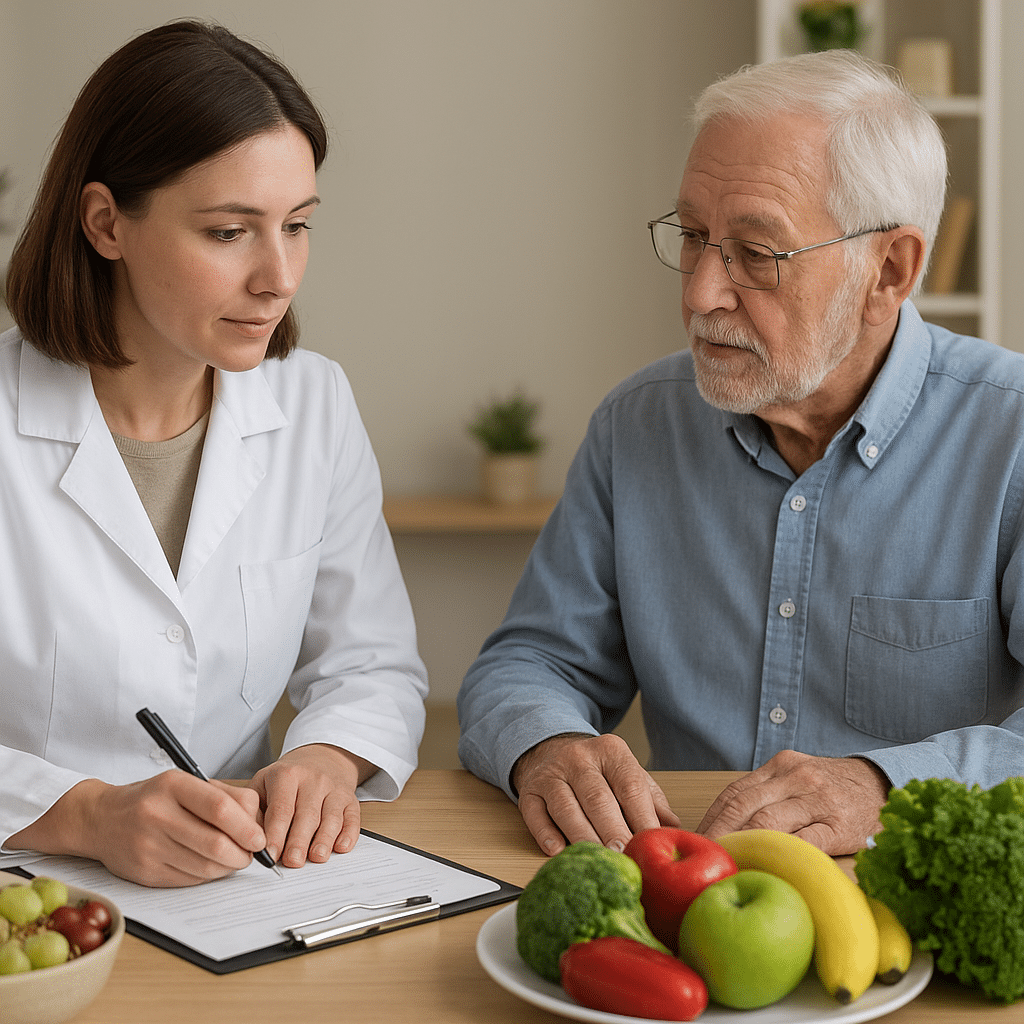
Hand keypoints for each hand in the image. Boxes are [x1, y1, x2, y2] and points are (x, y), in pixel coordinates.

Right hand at [9, 772, 267, 886]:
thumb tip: (259, 822)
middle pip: (215, 844)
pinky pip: (189, 880)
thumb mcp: (187, 783)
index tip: (260, 839)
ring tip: (234, 859)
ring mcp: (148, 845)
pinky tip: (211, 865)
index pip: (219, 809)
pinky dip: (208, 876)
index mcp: (173, 785)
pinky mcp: (144, 872)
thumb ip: (227, 796)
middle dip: (243, 854)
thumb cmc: (156, 798)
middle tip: (251, 853)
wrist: (102, 819)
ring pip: (205, 867)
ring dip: (228, 867)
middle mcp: (157, 814)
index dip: (246, 827)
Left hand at [248, 743, 374, 868]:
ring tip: (317, 857)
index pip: (281, 808)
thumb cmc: (286, 779)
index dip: (276, 833)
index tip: (270, 854)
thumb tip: (250, 842)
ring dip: (325, 839)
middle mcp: (314, 779)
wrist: (319, 758)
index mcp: (287, 775)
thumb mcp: (263, 784)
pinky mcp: (350, 799)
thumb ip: (254, 810)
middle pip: (307, 814)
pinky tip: (341, 847)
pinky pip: (353, 817)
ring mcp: (334, 788)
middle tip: (292, 862)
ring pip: (331, 817)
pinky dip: (349, 834)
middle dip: (299, 840)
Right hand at [512, 734, 678, 856]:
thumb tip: (676, 830)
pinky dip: (547, 835)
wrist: (551, 749)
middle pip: (598, 799)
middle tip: (625, 859)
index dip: (641, 818)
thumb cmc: (599, 771)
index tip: (652, 846)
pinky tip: (559, 852)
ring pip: (567, 808)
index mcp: (611, 751)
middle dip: (613, 832)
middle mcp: (579, 758)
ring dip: (584, 838)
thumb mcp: (628, 774)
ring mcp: (551, 774)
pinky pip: (536, 815)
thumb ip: (651, 800)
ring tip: (600, 862)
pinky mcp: (529, 791)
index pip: (630, 786)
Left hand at [696, 750, 890, 854]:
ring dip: (742, 846)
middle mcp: (797, 778)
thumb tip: (725, 825)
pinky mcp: (839, 825)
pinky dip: (781, 855)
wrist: (882, 783)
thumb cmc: (832, 787)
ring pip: (769, 822)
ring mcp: (818, 800)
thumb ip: (767, 794)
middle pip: (744, 806)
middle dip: (718, 833)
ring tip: (725, 865)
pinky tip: (765, 868)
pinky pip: (805, 841)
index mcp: (781, 766)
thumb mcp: (797, 777)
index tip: (695, 840)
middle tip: (702, 857)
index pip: (735, 792)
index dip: (711, 818)